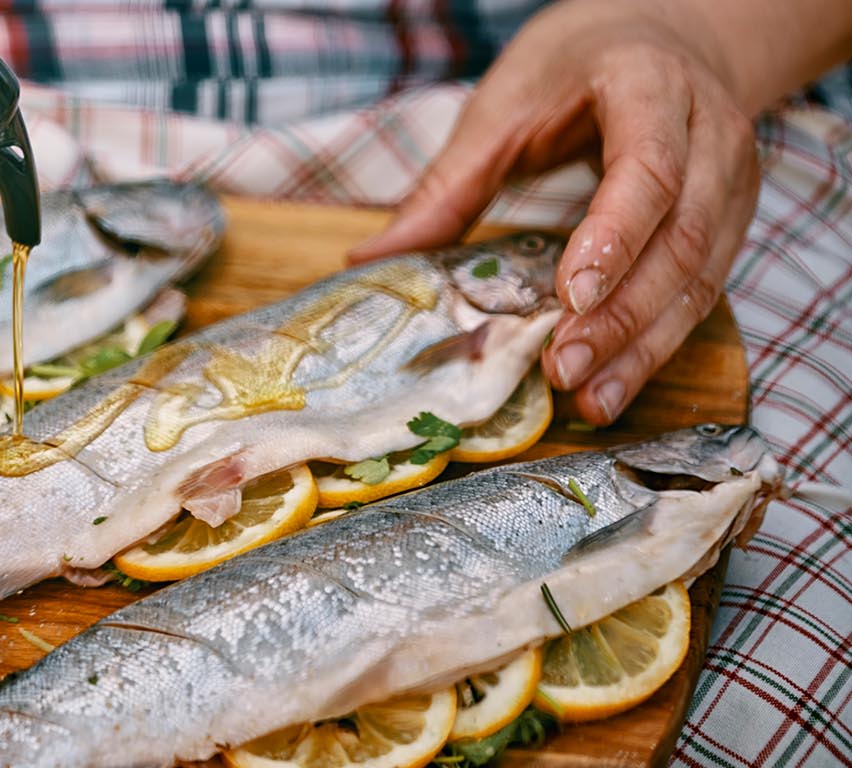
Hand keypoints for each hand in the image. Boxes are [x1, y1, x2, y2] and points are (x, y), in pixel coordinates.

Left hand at [348, 0, 760, 425]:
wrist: (665, 34)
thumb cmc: (575, 65)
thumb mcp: (503, 105)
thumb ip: (448, 184)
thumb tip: (369, 257)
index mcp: (650, 85)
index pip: (647, 168)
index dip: (614, 236)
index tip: (571, 297)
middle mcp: (709, 132)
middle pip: (682, 236)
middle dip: (623, 313)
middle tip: (564, 368)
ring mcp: (732, 179)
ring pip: (702, 274)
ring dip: (645, 345)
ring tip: (590, 397)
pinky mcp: (732, 218)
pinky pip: (703, 289)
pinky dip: (658, 342)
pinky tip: (613, 383)